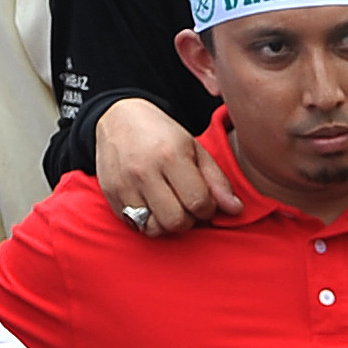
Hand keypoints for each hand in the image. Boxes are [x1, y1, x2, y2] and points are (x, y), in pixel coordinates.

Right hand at [95, 97, 241, 234]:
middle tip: (187, 204)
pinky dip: (148, 221)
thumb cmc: (162, 135)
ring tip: (170, 206)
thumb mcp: (195, 149)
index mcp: (170, 156)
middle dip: (189, 219)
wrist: (118, 118)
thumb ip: (217, 181)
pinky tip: (152, 205)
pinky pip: (134, 225)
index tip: (205, 201)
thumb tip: (236, 210)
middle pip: (177, 221)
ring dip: (168, 223)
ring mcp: (124, 184)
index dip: (209, 209)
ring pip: (154, 228)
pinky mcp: (110, 195)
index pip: (198, 203)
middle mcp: (144, 171)